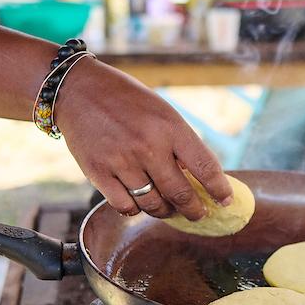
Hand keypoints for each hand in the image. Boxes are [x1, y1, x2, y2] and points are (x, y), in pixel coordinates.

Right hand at [56, 59, 232, 218]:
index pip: (205, 166)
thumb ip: (179, 143)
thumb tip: (201, 180)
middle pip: (181, 193)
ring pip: (153, 204)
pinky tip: (139, 202)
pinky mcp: (98, 172)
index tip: (225, 201)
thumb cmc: (127, 101)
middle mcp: (148, 145)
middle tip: (199, 214)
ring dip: (165, 211)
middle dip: (194, 210)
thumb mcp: (162, 112)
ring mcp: (122, 161)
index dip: (219, 189)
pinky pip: (125, 206)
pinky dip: (135, 209)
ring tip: (168, 208)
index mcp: (170, 127)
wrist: (79, 89)